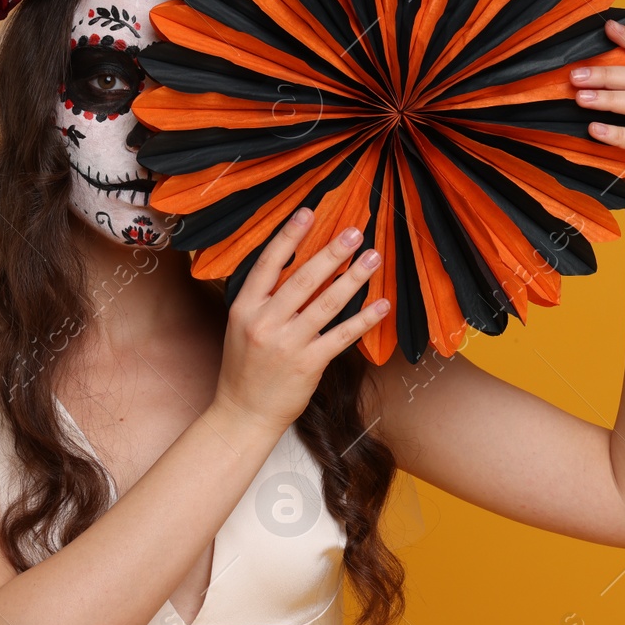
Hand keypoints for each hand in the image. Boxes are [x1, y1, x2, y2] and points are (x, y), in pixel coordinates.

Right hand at [210, 208, 388, 430]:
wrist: (244, 413)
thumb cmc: (246, 367)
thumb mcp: (242, 326)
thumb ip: (263, 298)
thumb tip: (292, 263)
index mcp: (244, 308)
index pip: (268, 264)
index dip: (289, 236)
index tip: (309, 212)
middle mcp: (264, 322)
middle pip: (302, 279)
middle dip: (331, 253)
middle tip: (355, 232)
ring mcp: (287, 344)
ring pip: (326, 304)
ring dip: (353, 278)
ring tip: (373, 258)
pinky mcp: (308, 364)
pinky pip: (342, 336)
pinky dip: (364, 319)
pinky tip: (382, 304)